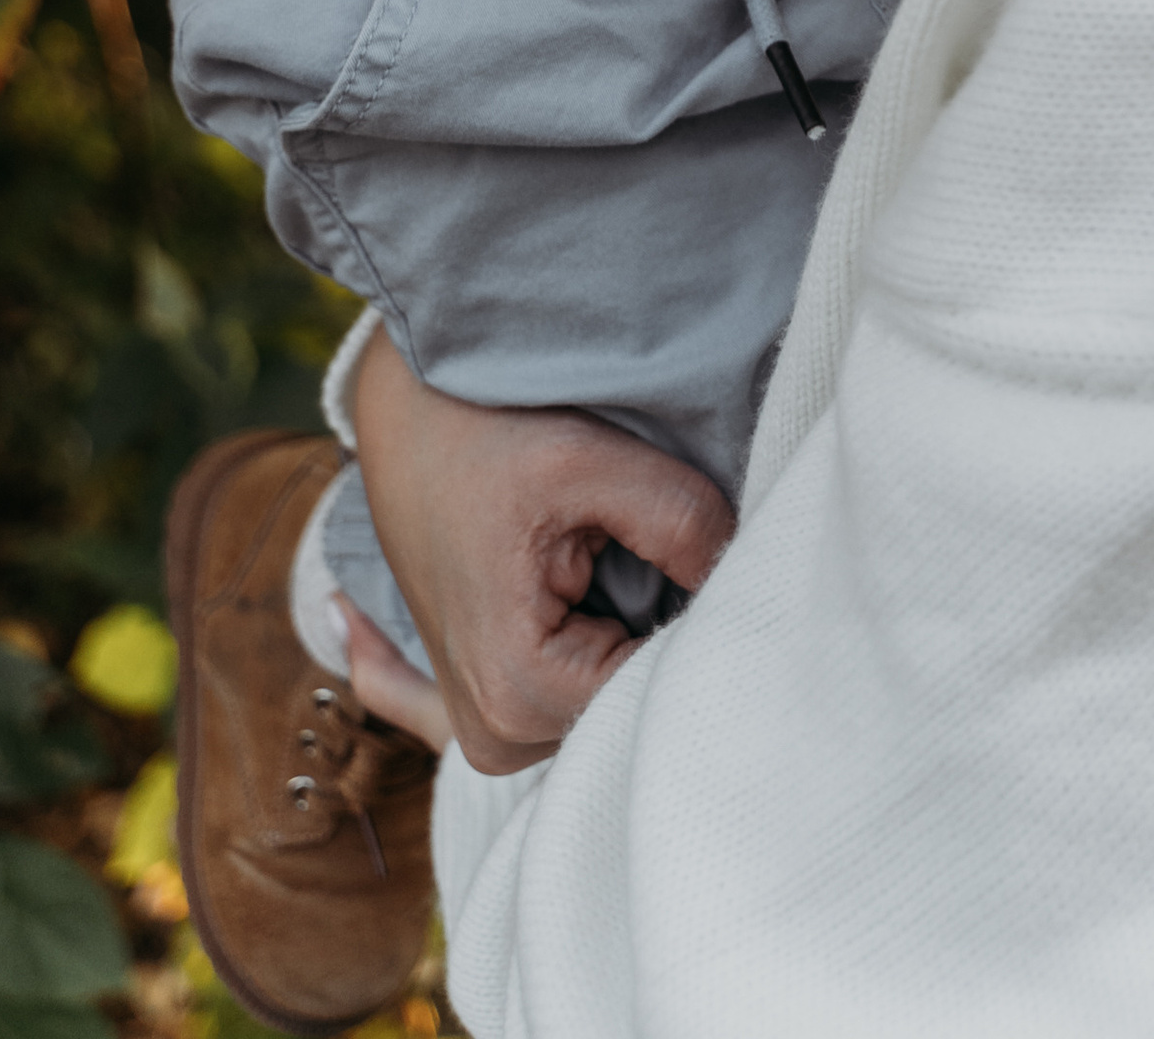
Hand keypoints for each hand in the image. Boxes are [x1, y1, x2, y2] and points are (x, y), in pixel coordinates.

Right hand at [345, 331, 736, 775]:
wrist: (407, 419)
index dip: (703, 628)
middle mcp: (494, 734)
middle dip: (669, 636)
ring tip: (622, 561)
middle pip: (633, 705)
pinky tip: (596, 601)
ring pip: (610, 703)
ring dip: (634, 642)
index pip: (657, 690)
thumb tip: (746, 575)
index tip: (725, 572)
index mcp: (515, 690)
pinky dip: (596, 658)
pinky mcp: (485, 707)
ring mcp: (484, 730)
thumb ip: (679, 521)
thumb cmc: (486, 433)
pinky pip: (563, 709)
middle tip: (680, 558)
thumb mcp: (589, 459)